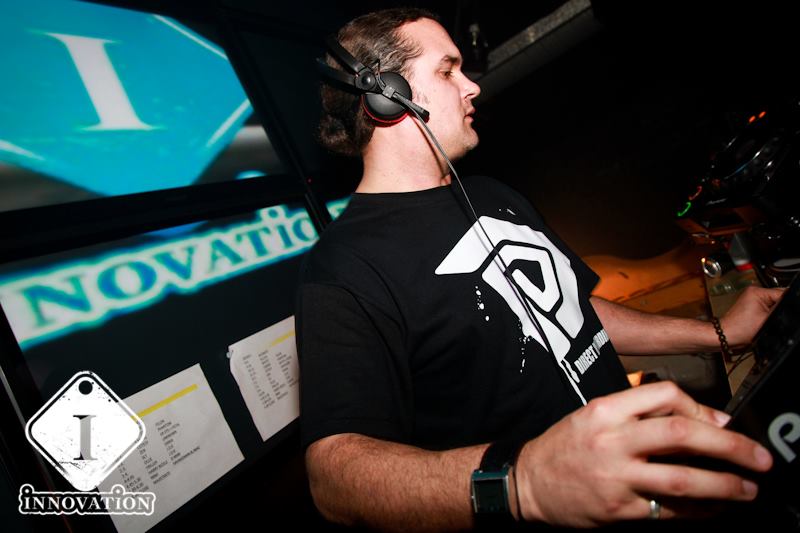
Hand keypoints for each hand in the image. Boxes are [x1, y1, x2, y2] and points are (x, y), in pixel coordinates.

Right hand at [514, 381, 772, 526]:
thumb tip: (702, 422)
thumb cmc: (565, 445)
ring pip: (682, 479)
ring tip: (749, 490)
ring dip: (725, 485)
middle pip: (682, 434)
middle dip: (730, 447)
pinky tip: (716, 509)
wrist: (528, 481)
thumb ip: (640, 414)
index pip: (665, 394)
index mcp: (607, 409)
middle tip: (761, 458)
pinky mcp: (619, 509)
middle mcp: (612, 440)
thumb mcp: (596, 415)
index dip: (702, 409)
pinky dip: (699, 511)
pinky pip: (669, 511)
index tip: (724, 425)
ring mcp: (616, 476)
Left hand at [721, 285, 785, 346]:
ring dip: (776, 310)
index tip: (787, 312)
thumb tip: (789, 302)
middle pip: (778, 296)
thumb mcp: (767, 319)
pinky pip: (768, 306)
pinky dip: (770, 312)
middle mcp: (753, 292)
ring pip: (774, 302)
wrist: (727, 335)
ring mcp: (752, 298)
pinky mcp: (752, 305)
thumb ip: (780, 309)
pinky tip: (764, 319)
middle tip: (774, 317)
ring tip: (767, 318)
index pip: (782, 292)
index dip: (787, 304)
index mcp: (757, 291)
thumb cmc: (740, 329)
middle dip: (782, 306)